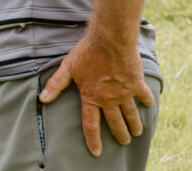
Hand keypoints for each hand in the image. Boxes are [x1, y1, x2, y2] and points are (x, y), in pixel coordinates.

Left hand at [38, 33, 155, 156]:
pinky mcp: (136, 84)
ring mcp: (124, 93)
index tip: (97, 152)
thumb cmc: (87, 52)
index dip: (93, 140)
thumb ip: (55, 84)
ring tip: (137, 132)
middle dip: (120, 135)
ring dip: (134, 125)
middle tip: (124, 142)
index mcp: (92, 97)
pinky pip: (144, 96)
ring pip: (131, 115)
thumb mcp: (68, 68)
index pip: (91, 124)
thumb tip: (42, 99)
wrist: (110, 40)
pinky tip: (149, 105)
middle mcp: (109, 99)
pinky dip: (147, 101)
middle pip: (115, 123)